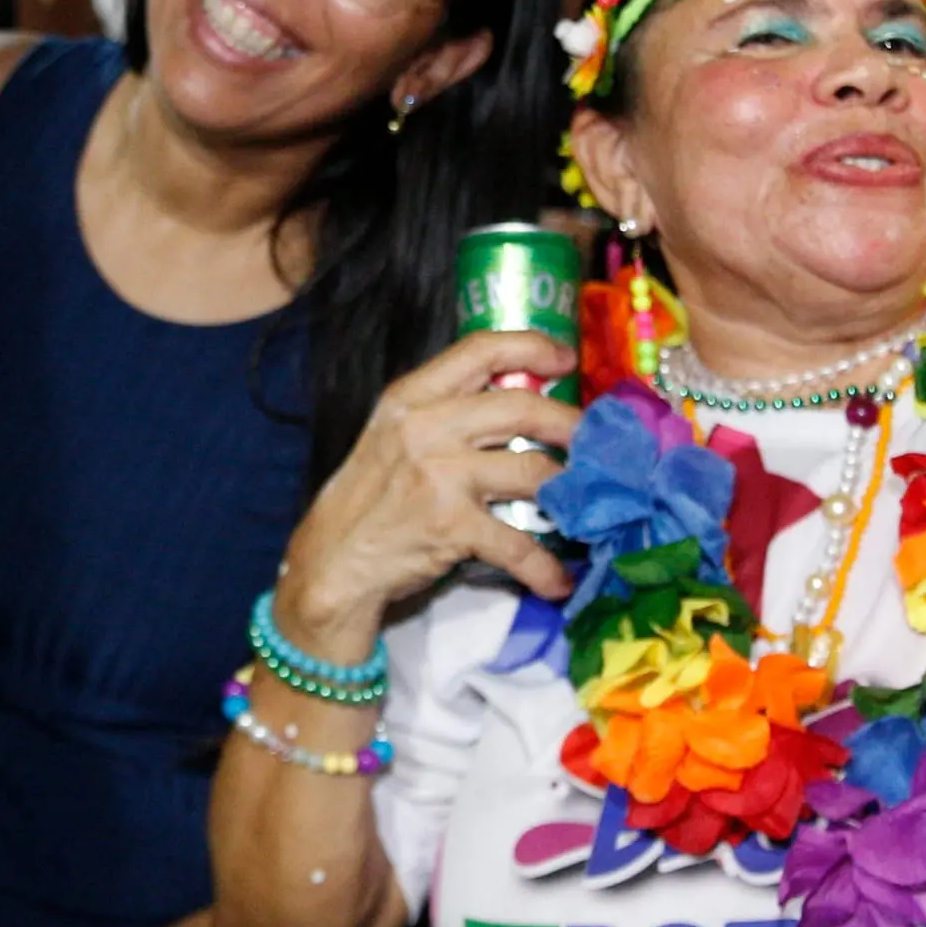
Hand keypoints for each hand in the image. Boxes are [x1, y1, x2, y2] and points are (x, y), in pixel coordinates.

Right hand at [281, 329, 579, 647]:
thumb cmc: (371, 496)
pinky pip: (517, 544)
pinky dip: (544, 567)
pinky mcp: (452, 526)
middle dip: (570, 424)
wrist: (333, 561)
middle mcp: (427, 427)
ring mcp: (441, 476)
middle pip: (523, 409)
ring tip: (585, 502)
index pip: (481, 349)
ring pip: (534, 471)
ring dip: (569, 491)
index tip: (565, 358)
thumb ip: (446, 410)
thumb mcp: (395, 432)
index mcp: (412, 396)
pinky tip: (558, 580)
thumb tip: (522, 399)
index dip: (532, 347)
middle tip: (592, 440)